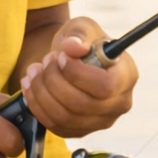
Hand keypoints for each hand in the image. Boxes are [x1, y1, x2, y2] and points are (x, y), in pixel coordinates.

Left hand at [19, 17, 136, 137]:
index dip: (78, 74)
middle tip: (45, 61)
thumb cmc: (82, 41)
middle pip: (82, 104)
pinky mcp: (81, 130)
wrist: (70, 58)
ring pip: (65, 117)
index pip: (106, 86)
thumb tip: (74, 47)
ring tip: (35, 70)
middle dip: (54, 80)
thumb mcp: (82, 27)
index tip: (61, 57)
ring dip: (41, 92)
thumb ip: (79, 33)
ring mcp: (101, 121)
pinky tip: (31, 85)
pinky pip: (56, 126)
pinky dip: (37, 106)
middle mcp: (119, 104)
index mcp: (126, 76)